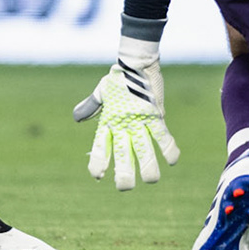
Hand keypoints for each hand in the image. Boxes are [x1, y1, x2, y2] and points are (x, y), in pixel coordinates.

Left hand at [71, 38, 179, 189]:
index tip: (98, 176)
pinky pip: (163, 137)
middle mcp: (122, 125)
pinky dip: (169, 149)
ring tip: (151, 180)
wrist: (136, 61)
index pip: (99, 147)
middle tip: (124, 188)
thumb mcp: (101, 92)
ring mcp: (139, 121)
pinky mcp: (155, 115)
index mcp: (108, 121)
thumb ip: (90, 107)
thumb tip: (76, 117)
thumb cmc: (119, 77)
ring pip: (144, 151)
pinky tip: (172, 161)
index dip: (98, 163)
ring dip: (148, 168)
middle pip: (121, 155)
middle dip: (123, 175)